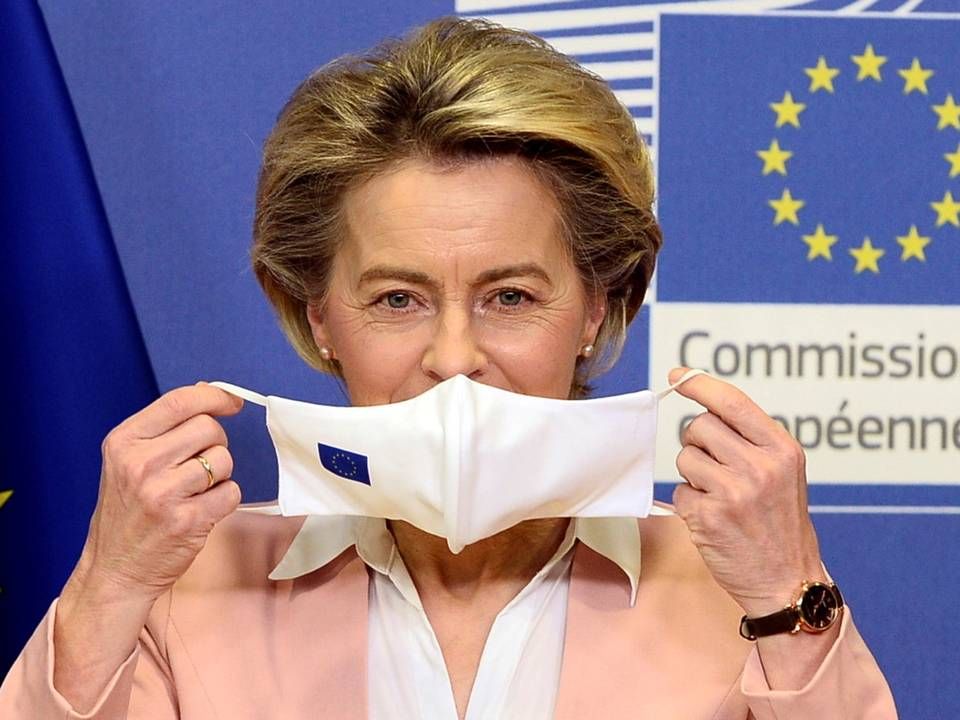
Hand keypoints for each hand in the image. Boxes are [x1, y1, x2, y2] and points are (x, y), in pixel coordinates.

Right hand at [53, 383, 243, 711]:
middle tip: (198, 466)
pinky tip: (201, 510)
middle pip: (209, 428)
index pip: (179, 402)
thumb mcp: (127, 462)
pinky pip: (232, 492)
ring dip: (219, 474)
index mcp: (123, 443)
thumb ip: (164, 428)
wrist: (115, 571)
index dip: (213, 396)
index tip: (232, 402)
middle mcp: (141, 464)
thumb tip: (207, 391)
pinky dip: (225, 500)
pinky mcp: (188, 521)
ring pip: (223, 459)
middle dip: (214, 443)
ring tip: (194, 492)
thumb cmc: (127, 513)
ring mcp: (164, 494)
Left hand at [669, 367, 825, 616]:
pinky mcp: (708, 517)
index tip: (678, 375)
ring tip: (721, 497)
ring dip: (694, 475)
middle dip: (698, 443)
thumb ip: (751, 439)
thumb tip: (705, 404)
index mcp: (782, 449)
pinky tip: (714, 520)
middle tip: (718, 469)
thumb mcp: (783, 472)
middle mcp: (760, 467)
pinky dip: (691, 503)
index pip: (732, 401)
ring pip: (685, 457)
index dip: (700, 384)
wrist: (788, 582)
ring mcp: (733, 492)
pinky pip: (680, 491)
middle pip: (699, 426)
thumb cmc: (780, 523)